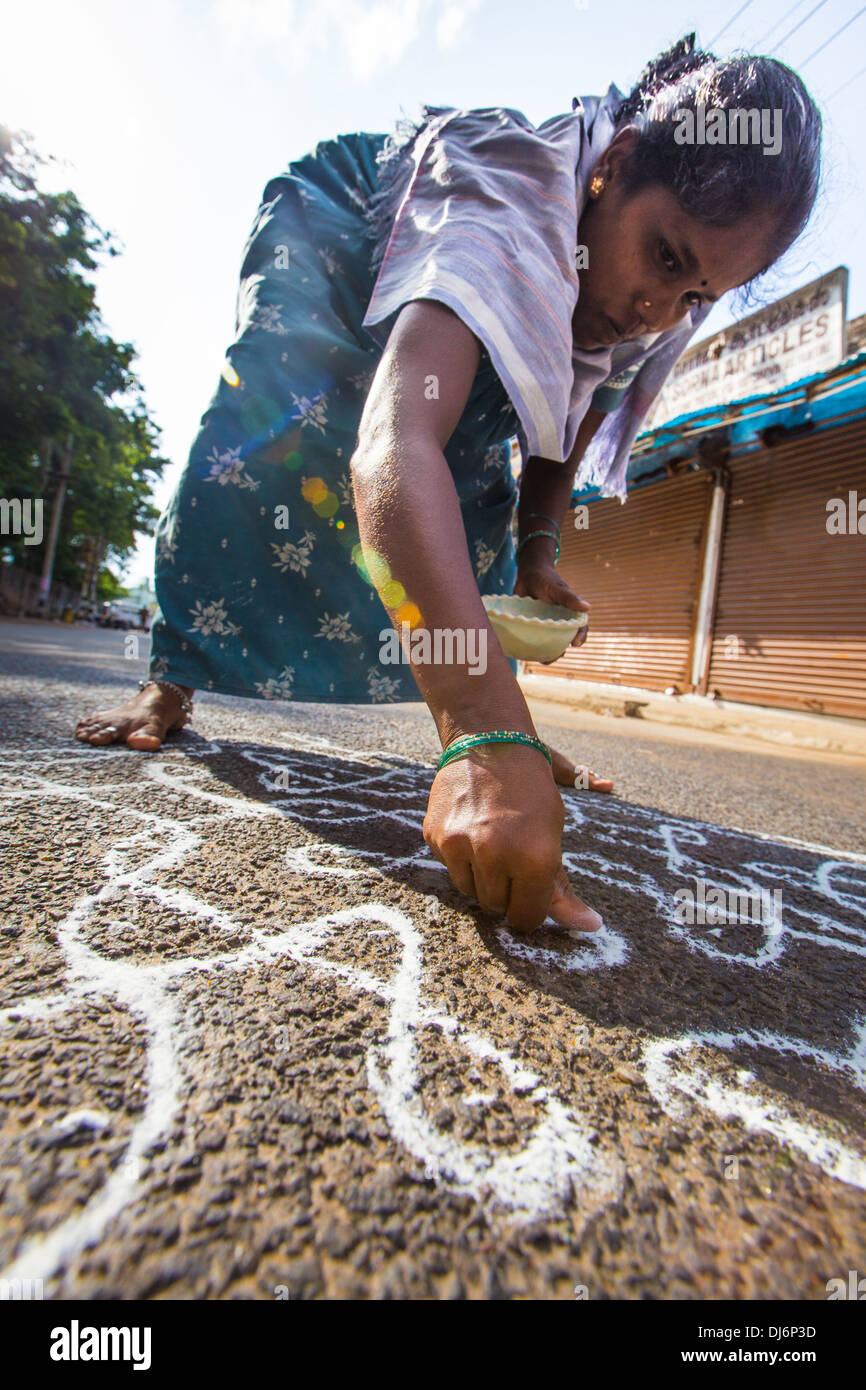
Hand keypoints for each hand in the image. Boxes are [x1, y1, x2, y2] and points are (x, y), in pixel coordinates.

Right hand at [423, 743, 601, 931]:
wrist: (490, 742)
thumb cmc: (532, 790)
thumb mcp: (554, 834)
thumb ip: (563, 887)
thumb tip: (590, 928)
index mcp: (534, 858)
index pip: (528, 917)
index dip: (530, 910)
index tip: (530, 895)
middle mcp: (496, 855)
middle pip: (496, 908)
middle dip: (505, 891)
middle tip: (512, 856)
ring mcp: (461, 845)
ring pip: (469, 891)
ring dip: (481, 876)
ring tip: (492, 841)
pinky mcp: (436, 836)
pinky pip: (449, 867)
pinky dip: (460, 856)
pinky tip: (471, 827)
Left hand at [514, 555, 590, 651]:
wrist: (527, 576)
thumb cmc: (546, 580)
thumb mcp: (558, 588)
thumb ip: (570, 598)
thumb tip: (588, 608)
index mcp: (570, 614)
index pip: (580, 628)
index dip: (580, 637)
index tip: (575, 644)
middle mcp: (560, 622)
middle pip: (564, 640)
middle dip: (561, 651)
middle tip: (557, 655)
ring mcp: (546, 626)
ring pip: (549, 644)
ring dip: (547, 653)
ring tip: (543, 659)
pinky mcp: (533, 628)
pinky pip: (534, 640)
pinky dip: (531, 648)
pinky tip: (527, 653)